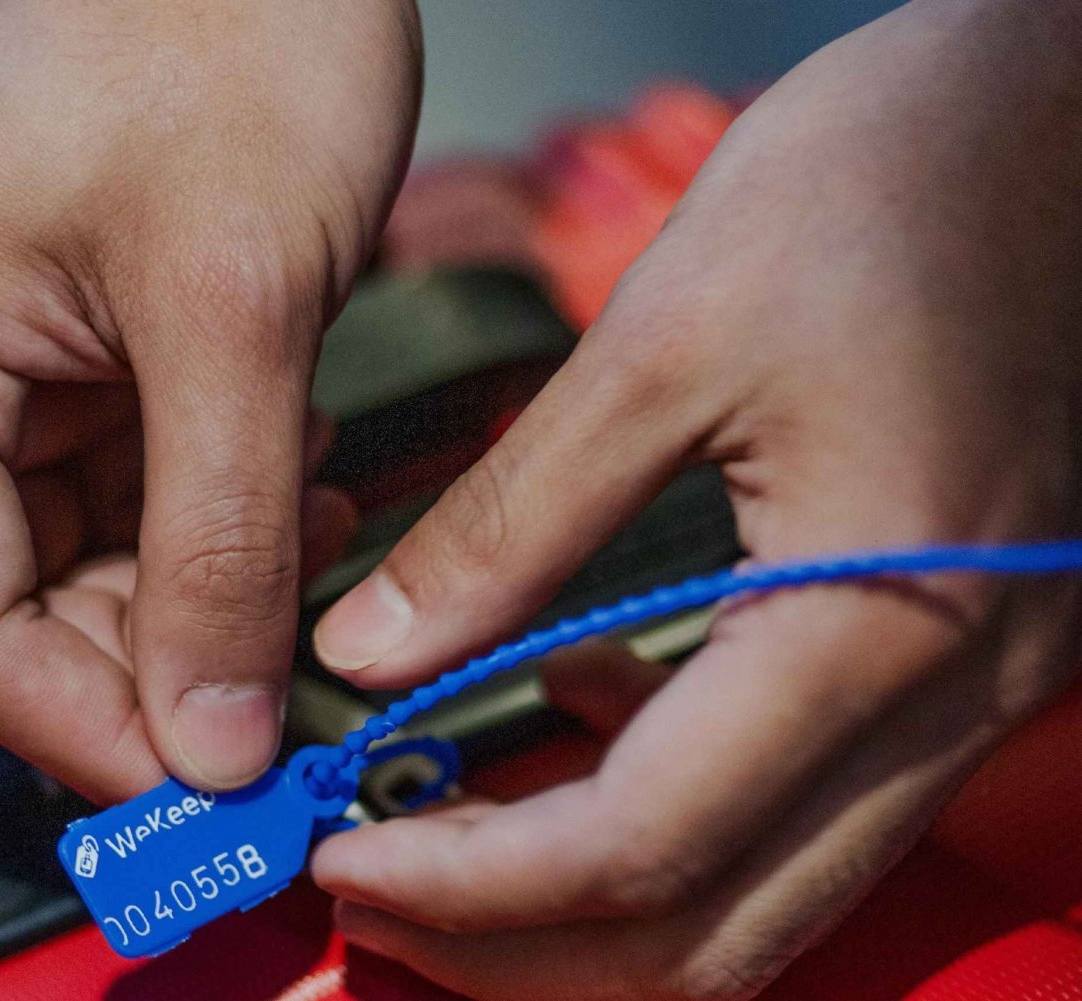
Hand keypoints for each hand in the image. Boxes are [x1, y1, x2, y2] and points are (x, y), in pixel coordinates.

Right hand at [0, 0, 420, 799]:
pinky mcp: (66, 352)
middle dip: (136, 675)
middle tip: (272, 709)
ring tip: (303, 546)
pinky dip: (203, 530)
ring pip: (64, 573)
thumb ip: (221, 540)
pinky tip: (289, 487)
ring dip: (185, 600)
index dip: (87, 733)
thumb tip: (208, 733)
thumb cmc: (229, 30)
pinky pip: (115, 500)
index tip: (213, 794)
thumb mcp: (237, 307)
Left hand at [311, 2, 1081, 995]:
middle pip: (712, 931)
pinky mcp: (941, 657)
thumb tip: (368, 654)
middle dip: (519, 945)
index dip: (471, 881)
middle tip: (368, 889)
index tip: (337, 858)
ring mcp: (961, 695)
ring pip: (758, 898)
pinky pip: (794, 808)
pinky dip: (660, 817)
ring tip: (434, 840)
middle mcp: (944, 702)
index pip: (646, 846)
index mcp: (875, 626)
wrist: (1055, 121)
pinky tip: (558, 724)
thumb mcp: (666, 340)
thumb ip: (511, 524)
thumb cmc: (886, 188)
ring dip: (585, 908)